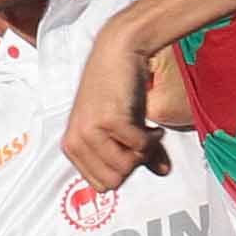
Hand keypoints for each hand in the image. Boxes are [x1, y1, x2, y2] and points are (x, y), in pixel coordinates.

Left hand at [63, 10, 169, 187]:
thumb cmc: (118, 86)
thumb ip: (140, 154)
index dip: (123, 170)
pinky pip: (138, 148)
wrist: (119, 50)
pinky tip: (151, 123)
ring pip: (125, 168)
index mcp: (72, 146)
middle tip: (140, 138)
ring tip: (146, 128)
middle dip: (133, 163)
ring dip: (144, 150)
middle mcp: (76, 141)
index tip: (131, 149)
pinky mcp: (108, 121)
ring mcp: (90, 131)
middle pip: (113, 181)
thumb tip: (163, 171)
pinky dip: (152, 138)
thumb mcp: (123, 125)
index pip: (101, 185)